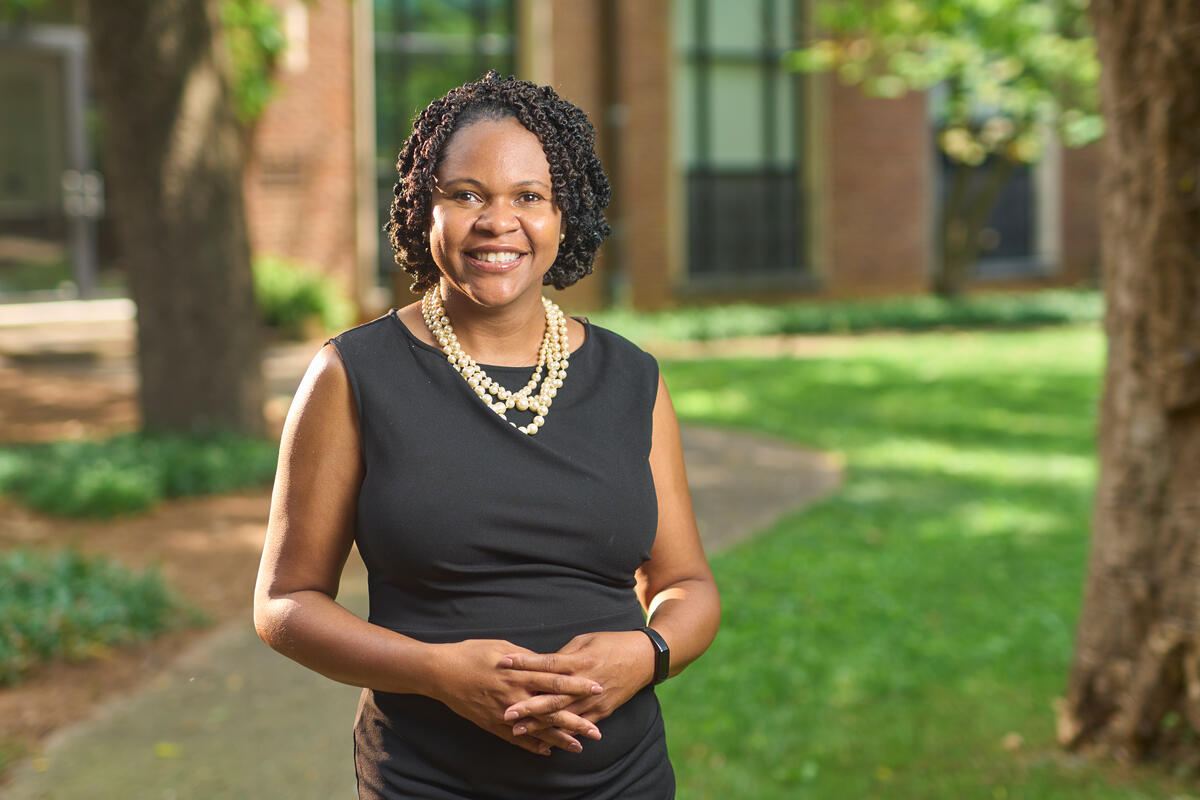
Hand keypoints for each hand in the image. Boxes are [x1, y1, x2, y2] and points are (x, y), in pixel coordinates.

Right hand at [429, 639, 603, 755]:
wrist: (440, 672)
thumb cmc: (472, 653)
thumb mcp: (502, 647)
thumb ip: (526, 658)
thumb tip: (547, 661)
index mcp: (520, 672)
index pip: (556, 679)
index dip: (578, 685)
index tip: (597, 688)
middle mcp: (515, 694)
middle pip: (552, 709)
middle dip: (576, 720)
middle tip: (597, 730)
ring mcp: (504, 711)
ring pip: (537, 727)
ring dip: (559, 738)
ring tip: (578, 747)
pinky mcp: (492, 723)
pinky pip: (516, 738)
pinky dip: (532, 745)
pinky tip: (547, 751)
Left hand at [501, 630, 655, 738]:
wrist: (643, 658)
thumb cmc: (611, 644)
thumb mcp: (585, 641)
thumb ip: (562, 655)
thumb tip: (540, 665)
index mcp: (579, 661)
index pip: (547, 663)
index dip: (524, 664)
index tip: (504, 663)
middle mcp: (584, 683)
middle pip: (552, 696)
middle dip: (528, 705)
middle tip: (506, 712)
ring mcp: (593, 700)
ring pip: (562, 715)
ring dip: (539, 724)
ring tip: (518, 730)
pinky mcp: (601, 711)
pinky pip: (578, 725)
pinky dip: (562, 734)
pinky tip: (546, 741)